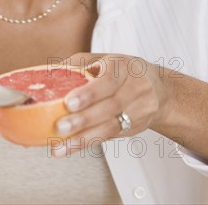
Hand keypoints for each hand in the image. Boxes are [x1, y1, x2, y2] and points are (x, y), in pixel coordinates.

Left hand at [51, 52, 168, 157]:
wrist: (160, 89)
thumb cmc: (123, 70)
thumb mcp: (104, 58)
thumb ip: (78, 64)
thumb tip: (47, 74)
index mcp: (124, 66)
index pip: (108, 81)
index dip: (89, 93)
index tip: (69, 102)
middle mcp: (135, 88)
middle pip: (109, 107)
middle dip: (83, 120)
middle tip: (59, 127)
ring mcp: (138, 111)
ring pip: (110, 127)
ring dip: (82, 138)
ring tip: (59, 147)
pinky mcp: (134, 128)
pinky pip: (109, 137)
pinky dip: (88, 142)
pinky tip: (69, 147)